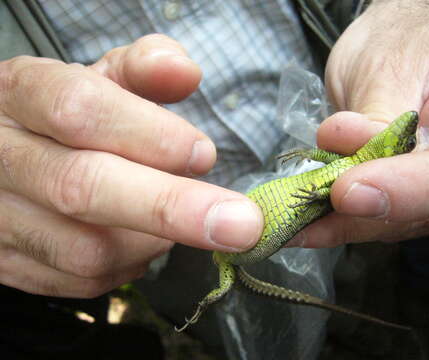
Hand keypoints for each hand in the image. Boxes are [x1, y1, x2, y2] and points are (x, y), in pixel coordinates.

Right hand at [0, 34, 262, 296]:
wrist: (5, 156)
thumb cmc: (62, 115)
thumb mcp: (97, 79)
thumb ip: (141, 69)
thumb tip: (185, 71)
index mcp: (21, 95)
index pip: (79, 110)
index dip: (149, 134)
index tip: (204, 155)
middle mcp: (2, 158)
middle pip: (81, 187)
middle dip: (171, 208)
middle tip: (240, 224)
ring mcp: (0, 220)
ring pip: (85, 248)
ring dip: (153, 239)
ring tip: (176, 218)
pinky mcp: (11, 265)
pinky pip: (82, 281)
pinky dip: (131, 264)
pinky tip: (142, 239)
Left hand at [297, 1, 428, 246]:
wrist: (396, 46)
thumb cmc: (402, 42)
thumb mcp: (390, 69)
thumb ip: (376, 123)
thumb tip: (349, 167)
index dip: (408, 188)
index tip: (348, 192)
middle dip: (362, 214)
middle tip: (302, 215)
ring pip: (398, 221)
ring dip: (341, 222)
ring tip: (294, 216)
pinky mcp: (410, 195)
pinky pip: (377, 217)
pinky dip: (337, 220)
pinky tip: (305, 220)